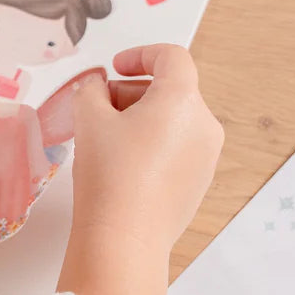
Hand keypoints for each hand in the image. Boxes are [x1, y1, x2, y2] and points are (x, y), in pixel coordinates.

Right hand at [56, 44, 223, 294]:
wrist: (125, 239)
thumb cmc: (110, 174)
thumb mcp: (88, 119)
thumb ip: (91, 91)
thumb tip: (98, 89)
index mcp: (183, 100)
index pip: (171, 57)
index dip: (141, 55)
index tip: (115, 67)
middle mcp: (204, 124)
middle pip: (171, 91)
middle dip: (133, 93)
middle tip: (98, 108)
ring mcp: (206, 157)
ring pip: (174, 122)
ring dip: (142, 120)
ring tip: (105, 139)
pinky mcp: (199, 185)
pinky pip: (177, 150)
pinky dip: (153, 146)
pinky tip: (122, 167)